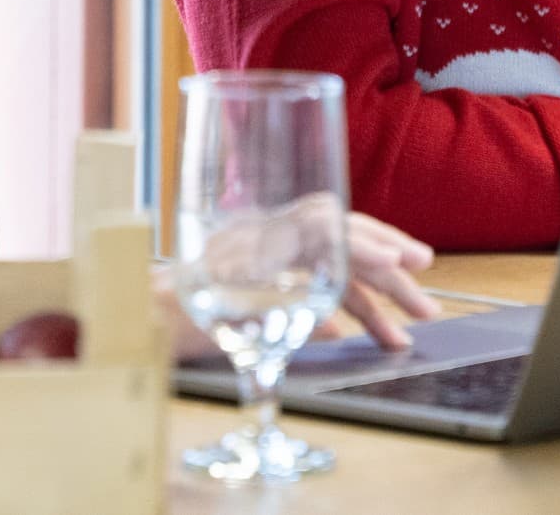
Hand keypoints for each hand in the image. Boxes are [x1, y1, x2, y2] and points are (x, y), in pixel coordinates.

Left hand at [157, 209, 438, 359]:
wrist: (133, 313)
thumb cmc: (170, 319)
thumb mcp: (228, 323)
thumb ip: (283, 320)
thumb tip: (331, 326)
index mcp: (260, 238)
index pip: (326, 228)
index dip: (368, 244)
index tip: (405, 265)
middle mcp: (267, 234)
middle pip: (340, 237)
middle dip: (389, 266)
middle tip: (426, 302)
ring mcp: (267, 250)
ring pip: (332, 260)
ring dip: (373, 293)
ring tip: (408, 328)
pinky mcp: (262, 269)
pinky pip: (313, 277)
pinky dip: (342, 301)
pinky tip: (361, 332)